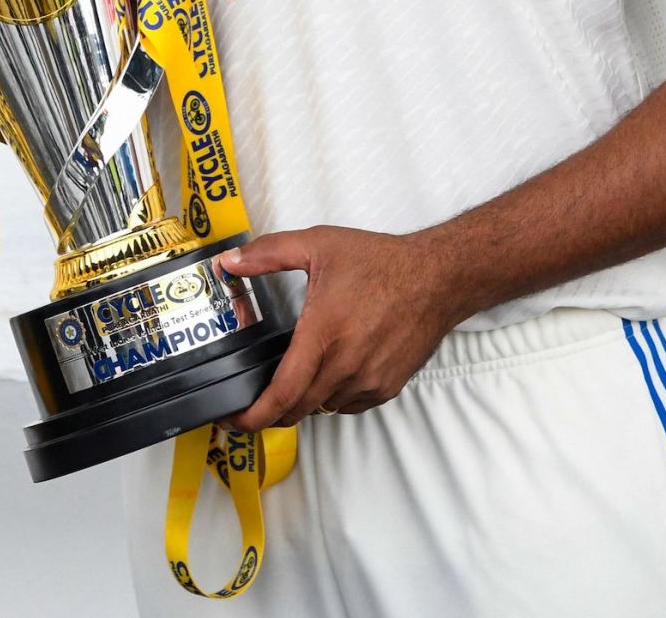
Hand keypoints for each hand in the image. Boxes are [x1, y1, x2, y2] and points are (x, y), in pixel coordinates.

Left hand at [220, 226, 454, 429]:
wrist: (437, 278)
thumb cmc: (380, 261)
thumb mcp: (319, 245)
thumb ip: (268, 254)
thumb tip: (229, 263)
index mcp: (323, 335)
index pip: (281, 394)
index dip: (252, 416)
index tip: (232, 420)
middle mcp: (346, 366)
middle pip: (296, 409)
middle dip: (269, 412)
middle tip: (252, 401)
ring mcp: (369, 381)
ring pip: (322, 407)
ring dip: (302, 400)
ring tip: (293, 376)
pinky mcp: (386, 387)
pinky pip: (347, 404)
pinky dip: (330, 395)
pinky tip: (329, 369)